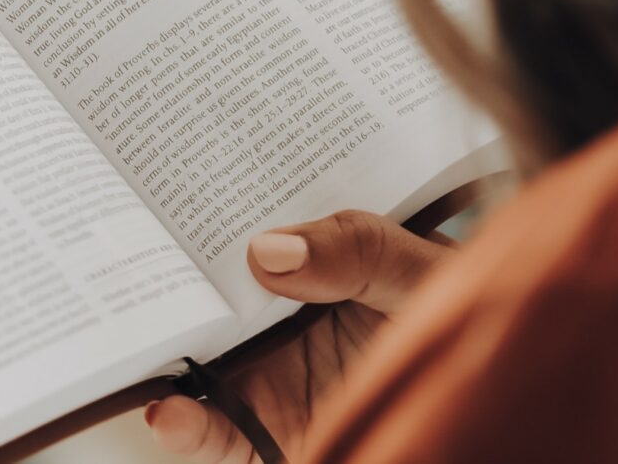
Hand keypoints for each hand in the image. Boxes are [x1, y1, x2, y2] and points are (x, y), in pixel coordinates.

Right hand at [146, 212, 452, 462]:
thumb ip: (356, 250)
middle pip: (201, 291)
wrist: (499, 412)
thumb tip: (267, 249)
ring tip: (128, 338)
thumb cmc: (465, 317)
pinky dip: (185, 427)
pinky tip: (167, 412)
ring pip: (192, 359)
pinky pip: (216, 433)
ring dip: (154, 349)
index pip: (243, 227)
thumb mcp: (421, 269)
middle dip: (155, 273)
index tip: (157, 183)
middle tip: (118, 252)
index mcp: (310, 260)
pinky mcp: (268, 429)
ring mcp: (269, 372)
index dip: (199, 204)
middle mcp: (278, 314)